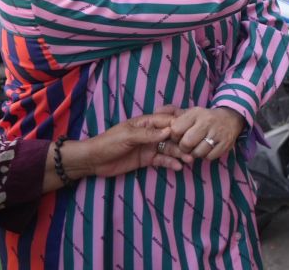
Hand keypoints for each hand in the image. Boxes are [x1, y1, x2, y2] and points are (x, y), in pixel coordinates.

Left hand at [65, 108, 191, 179]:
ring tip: (189, 160)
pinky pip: (161, 159)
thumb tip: (168, 131)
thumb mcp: (127, 136)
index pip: (166, 121)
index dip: (179, 125)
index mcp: (145, 122)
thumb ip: (148, 134)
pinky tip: (178, 167)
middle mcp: (150, 133)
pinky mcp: (146, 159)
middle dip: (182, 141)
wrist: (94, 160)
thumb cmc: (109, 142)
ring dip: (179, 153)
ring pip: (168, 148)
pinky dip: (170, 162)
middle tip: (193, 149)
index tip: (191, 131)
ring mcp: (149, 146)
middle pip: (170, 136)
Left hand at [169, 106, 245, 161]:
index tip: (178, 137)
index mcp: (195, 113)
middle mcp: (206, 122)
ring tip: (197, 147)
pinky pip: (209, 157)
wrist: (231, 118)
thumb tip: (156, 110)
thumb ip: (172, 112)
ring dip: (195, 153)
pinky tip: (207, 149)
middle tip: (187, 146)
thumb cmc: (204, 118)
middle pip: (186, 143)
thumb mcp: (190, 112)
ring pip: (198, 152)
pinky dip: (206, 156)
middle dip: (184, 148)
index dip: (174, 137)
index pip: (176, 129)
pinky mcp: (225, 144)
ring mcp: (217, 133)